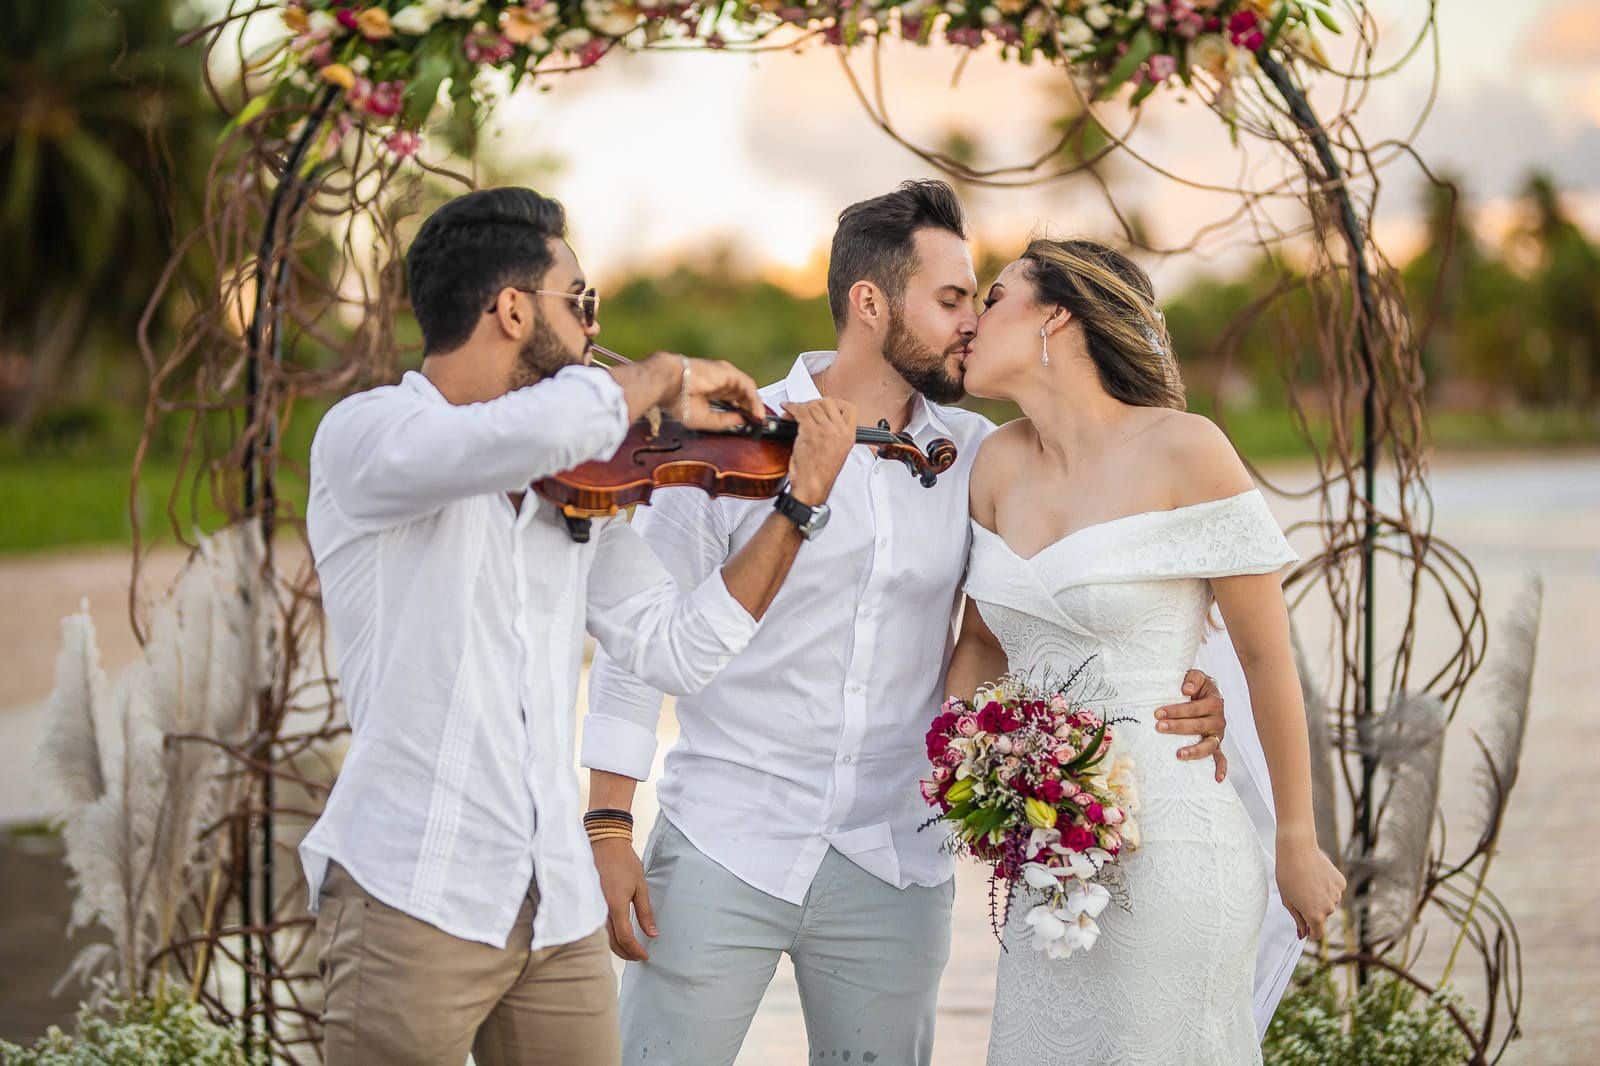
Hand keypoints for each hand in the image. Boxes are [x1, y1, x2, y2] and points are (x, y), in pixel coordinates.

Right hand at [590, 837, 656, 961]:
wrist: (604, 843)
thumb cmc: (624, 862)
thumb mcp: (640, 886)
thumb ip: (645, 912)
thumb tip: (652, 934)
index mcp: (616, 905)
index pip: (626, 938)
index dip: (636, 951)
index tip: (645, 956)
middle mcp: (600, 909)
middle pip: (612, 943)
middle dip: (626, 953)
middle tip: (639, 956)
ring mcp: (592, 907)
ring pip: (603, 937)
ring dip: (616, 947)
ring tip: (630, 949)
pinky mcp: (588, 903)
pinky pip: (596, 927)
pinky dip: (607, 937)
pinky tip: (616, 936)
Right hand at [659, 353, 763, 431]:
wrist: (669, 383)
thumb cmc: (678, 400)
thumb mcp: (704, 418)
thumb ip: (724, 421)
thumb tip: (742, 421)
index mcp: (711, 391)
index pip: (733, 400)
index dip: (743, 412)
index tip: (750, 424)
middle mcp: (720, 381)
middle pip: (743, 395)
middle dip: (752, 409)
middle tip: (758, 424)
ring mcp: (725, 376)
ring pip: (747, 391)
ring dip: (755, 406)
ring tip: (760, 420)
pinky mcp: (729, 373)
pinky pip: (748, 387)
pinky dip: (754, 400)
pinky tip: (756, 413)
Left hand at [782, 398, 857, 505]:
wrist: (811, 487)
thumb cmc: (820, 474)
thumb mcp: (837, 451)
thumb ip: (834, 433)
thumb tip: (821, 417)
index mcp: (849, 436)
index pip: (849, 408)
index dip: (835, 403)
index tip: (824, 405)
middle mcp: (839, 431)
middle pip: (828, 403)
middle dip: (813, 403)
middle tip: (804, 409)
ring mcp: (825, 431)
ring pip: (812, 406)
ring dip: (800, 406)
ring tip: (792, 412)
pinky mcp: (810, 432)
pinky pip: (799, 412)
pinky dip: (790, 408)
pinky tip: (787, 409)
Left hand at [1155, 669, 1228, 781]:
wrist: (1205, 692)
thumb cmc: (1196, 685)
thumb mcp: (1196, 676)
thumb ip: (1193, 678)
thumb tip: (1186, 689)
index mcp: (1214, 702)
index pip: (1195, 708)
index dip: (1177, 710)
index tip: (1158, 712)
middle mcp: (1218, 720)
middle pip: (1199, 726)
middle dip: (1178, 727)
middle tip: (1159, 727)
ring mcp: (1217, 735)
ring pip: (1209, 745)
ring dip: (1195, 751)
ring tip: (1179, 754)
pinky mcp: (1216, 745)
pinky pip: (1221, 758)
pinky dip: (1221, 768)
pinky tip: (1217, 779)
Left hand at [1276, 835, 1345, 939]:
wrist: (1297, 850)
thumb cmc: (1287, 874)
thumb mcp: (1287, 900)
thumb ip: (1297, 919)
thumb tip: (1303, 934)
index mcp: (1314, 916)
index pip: (1317, 933)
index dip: (1310, 932)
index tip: (1306, 928)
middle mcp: (1329, 908)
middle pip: (1322, 916)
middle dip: (1313, 910)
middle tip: (1299, 893)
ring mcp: (1336, 895)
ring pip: (1329, 902)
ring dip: (1320, 897)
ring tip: (1307, 882)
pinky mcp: (1340, 883)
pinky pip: (1334, 890)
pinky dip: (1327, 886)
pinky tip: (1317, 876)